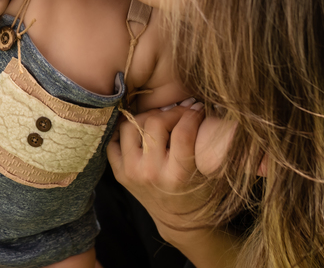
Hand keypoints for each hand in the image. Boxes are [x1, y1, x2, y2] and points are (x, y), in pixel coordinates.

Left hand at [107, 101, 214, 232]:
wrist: (179, 220)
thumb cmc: (199, 193)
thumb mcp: (209, 172)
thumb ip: (206, 141)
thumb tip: (199, 104)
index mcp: (177, 175)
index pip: (183, 131)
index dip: (192, 114)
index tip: (198, 109)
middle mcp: (151, 173)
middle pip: (155, 123)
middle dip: (171, 112)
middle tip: (181, 112)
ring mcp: (131, 172)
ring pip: (131, 126)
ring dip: (147, 117)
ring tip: (160, 120)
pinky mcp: (119, 173)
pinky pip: (113, 141)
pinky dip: (124, 132)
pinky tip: (140, 130)